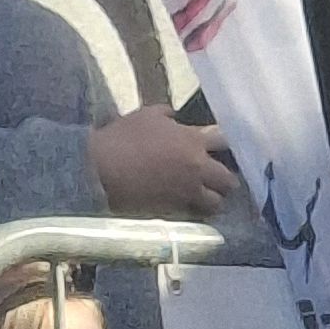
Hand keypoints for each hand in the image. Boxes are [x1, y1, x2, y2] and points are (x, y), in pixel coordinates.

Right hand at [88, 105, 234, 217]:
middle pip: (228, 179)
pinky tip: (191, 207)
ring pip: (217, 202)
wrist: (101, 168)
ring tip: (207, 196)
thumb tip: (174, 116)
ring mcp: (188, 190)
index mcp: (192, 140)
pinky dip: (197, 211)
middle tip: (218, 179)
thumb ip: (166, 114)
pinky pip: (197, 214)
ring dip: (214, 198)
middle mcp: (197, 167)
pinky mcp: (176, 209)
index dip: (225, 145)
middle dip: (225, 179)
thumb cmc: (121, 137)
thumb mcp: (145, 115)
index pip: (224, 141)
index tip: (223, 148)